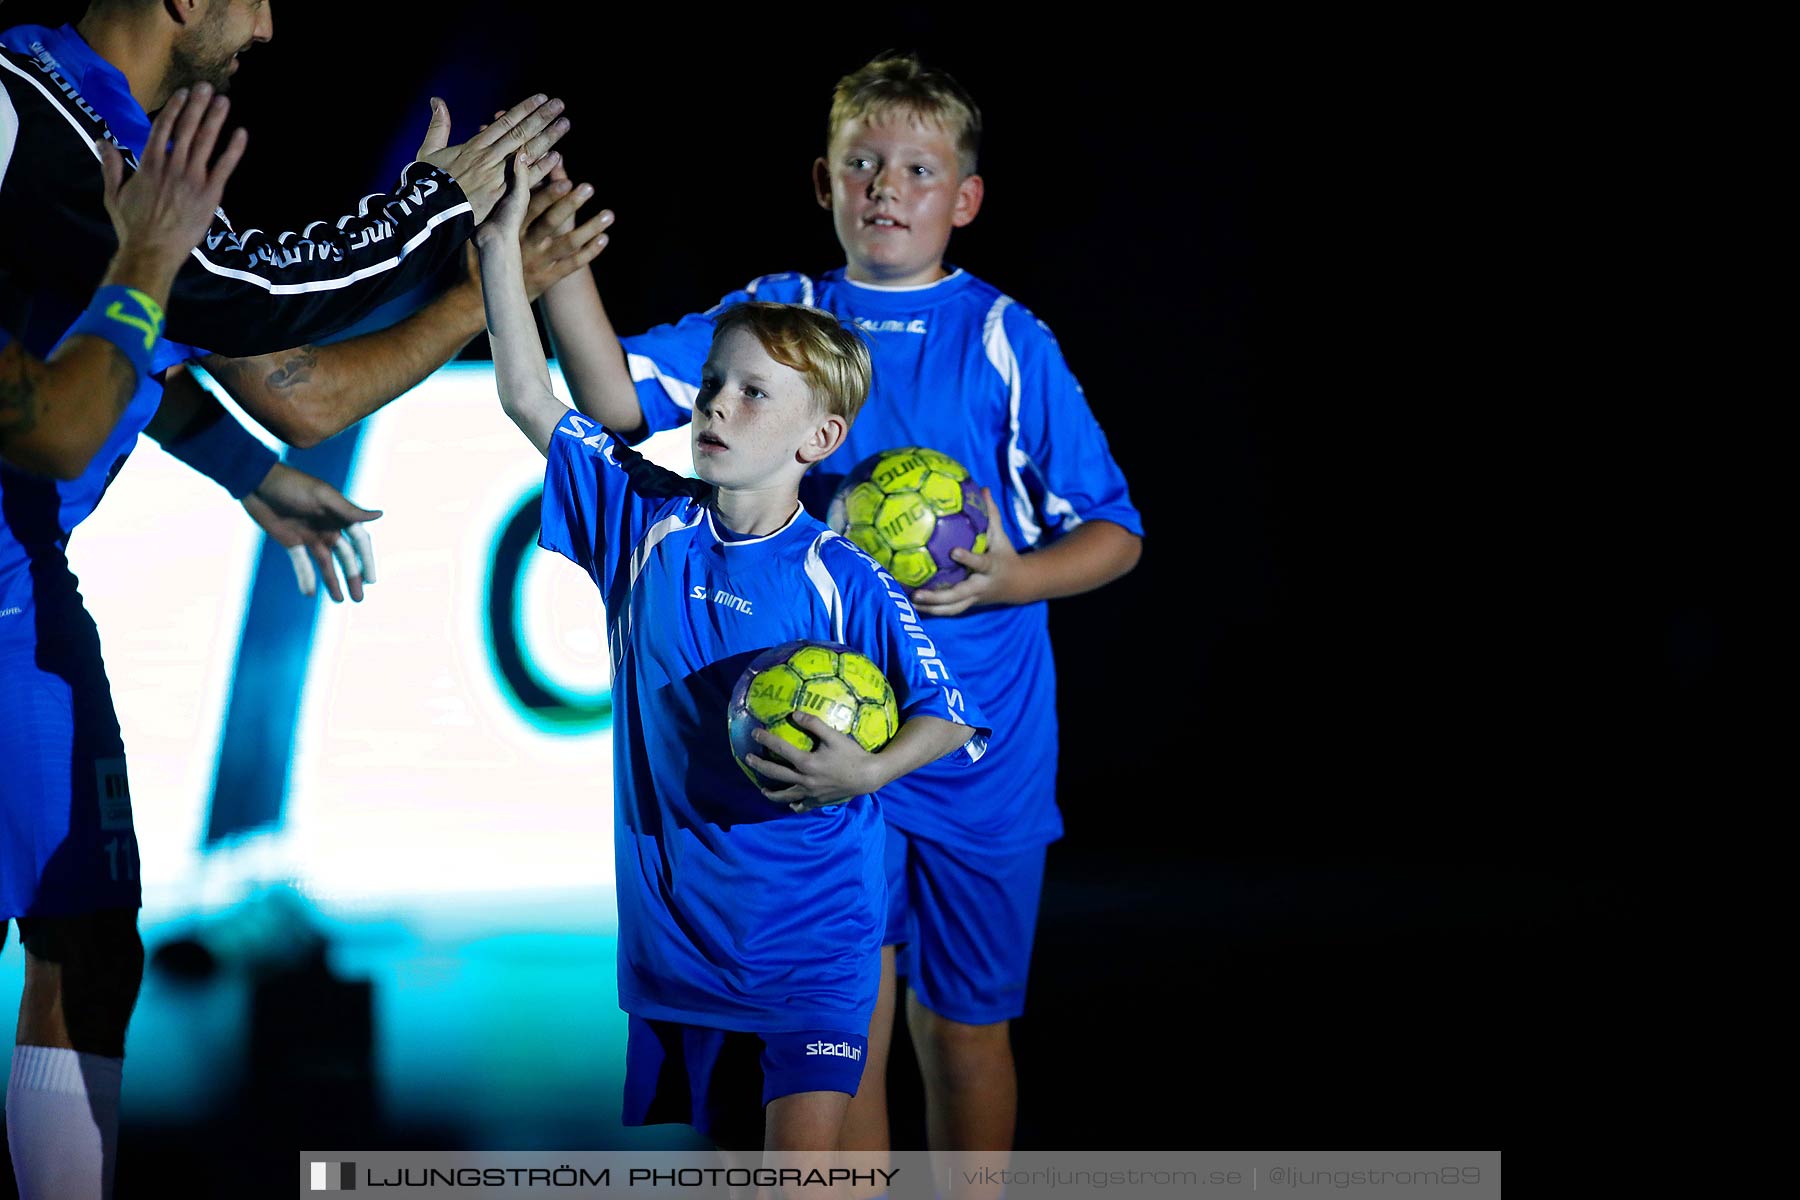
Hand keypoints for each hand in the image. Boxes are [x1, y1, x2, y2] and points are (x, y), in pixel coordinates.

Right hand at [102, 82, 247, 276]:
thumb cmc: (132, 225)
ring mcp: (193, 179)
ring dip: (215, 119)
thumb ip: (110, 165)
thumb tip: (101, 140)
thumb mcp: (114, 193)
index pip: (162, 128)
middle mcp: (172, 166)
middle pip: (186, 129)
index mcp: (149, 164)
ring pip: (205, 143)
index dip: (174, 108)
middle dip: (197, 106)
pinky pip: (225, 168)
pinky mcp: (211, 195)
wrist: (152, 250)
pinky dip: (234, 150)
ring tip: (223, 101)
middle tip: (206, 86)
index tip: (183, 93)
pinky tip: (242, 133)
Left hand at [242, 463, 381, 602]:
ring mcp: (310, 536)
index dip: (367, 560)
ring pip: (326, 564)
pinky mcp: (291, 542)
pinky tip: (309, 593)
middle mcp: (328, 527)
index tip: (372, 580)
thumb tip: (379, 515)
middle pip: (345, 557)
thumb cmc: (292, 484)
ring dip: (333, 582)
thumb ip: (349, 509)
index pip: (359, 541)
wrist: (257, 483)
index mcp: (339, 515)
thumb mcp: (322, 496)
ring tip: (339, 601)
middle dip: (353, 577)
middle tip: (359, 598)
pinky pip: (301, 563)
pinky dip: (306, 577)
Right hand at [415, 95, 568, 223]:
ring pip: (526, 151)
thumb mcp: (429, 151)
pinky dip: (541, 167)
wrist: (431, 212)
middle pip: (520, 132)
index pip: (505, 122)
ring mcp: (496, 175)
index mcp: (474, 145)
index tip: (541, 98)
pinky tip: (557, 156)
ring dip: (547, 137)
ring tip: (565, 123)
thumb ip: (438, 126)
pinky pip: (525, 178)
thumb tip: (436, 100)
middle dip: (541, 117)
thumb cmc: (428, 183)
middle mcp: (488, 157)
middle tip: (560, 104)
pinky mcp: (501, 193)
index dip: (524, 108)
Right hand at [462, 158, 614, 299]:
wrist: (479, 294)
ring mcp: (537, 261)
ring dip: (589, 228)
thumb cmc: (484, 248)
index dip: (547, 191)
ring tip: (609, 214)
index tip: (564, 175)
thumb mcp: (489, 221)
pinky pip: (571, 265)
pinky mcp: (547, 278)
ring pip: (567, 243)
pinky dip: (589, 252)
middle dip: (569, 204)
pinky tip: (604, 239)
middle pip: (550, 221)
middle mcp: (524, 242)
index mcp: (510, 226)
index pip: (530, 205)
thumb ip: (509, 191)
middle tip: (588, 187)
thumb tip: (522, 157)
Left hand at [745, 712, 879, 812]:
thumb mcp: (834, 736)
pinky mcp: (818, 801)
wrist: (868, 776)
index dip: (766, 739)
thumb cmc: (852, 754)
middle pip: (775, 773)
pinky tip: (790, 804)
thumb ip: (814, 724)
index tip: (754, 733)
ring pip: (785, 795)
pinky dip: (794, 805)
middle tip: (747, 759)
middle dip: (759, 765)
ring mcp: (810, 793)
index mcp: (806, 762)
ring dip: (772, 793)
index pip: (780, 749)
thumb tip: (795, 714)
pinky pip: (802, 806)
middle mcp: (804, 780)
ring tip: (763, 789)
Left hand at [911, 488, 1018, 615]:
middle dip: (938, 597)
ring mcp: (974, 598)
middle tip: (917, 593)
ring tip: (909, 602)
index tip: (953, 551)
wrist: (1018, 584)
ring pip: (951, 608)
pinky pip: (948, 610)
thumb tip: (983, 488)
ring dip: (931, 607)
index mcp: (991, 567)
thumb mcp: (1001, 535)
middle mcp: (981, 586)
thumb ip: (991, 513)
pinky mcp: (968, 604)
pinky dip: (931, 609)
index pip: (980, 563)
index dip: (968, 559)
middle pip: (959, 595)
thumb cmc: (1004, 553)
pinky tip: (910, 604)